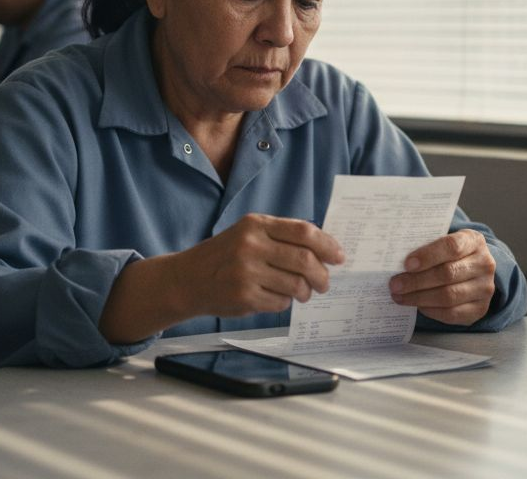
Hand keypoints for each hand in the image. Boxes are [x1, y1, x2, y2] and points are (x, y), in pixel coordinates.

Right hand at [178, 214, 345, 316]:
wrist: (188, 279)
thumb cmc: (225, 256)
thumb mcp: (248, 234)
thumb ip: (281, 236)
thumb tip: (325, 248)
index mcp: (256, 224)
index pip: (303, 231)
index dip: (327, 245)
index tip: (339, 256)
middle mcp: (251, 245)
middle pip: (305, 260)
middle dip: (322, 275)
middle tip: (325, 282)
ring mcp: (246, 272)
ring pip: (296, 285)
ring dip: (305, 292)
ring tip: (302, 292)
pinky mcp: (244, 296)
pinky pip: (281, 302)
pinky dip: (284, 302)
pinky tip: (274, 296)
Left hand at [389, 229, 495, 325]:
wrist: (474, 271)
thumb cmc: (450, 255)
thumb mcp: (443, 243)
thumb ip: (426, 247)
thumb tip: (395, 258)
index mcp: (474, 241)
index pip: (452, 246)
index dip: (428, 255)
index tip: (407, 264)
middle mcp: (484, 264)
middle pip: (448, 274)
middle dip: (417, 281)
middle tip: (395, 284)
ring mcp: (485, 288)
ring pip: (448, 296)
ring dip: (419, 298)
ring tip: (399, 296)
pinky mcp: (479, 309)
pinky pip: (451, 313)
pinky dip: (430, 310)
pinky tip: (417, 305)